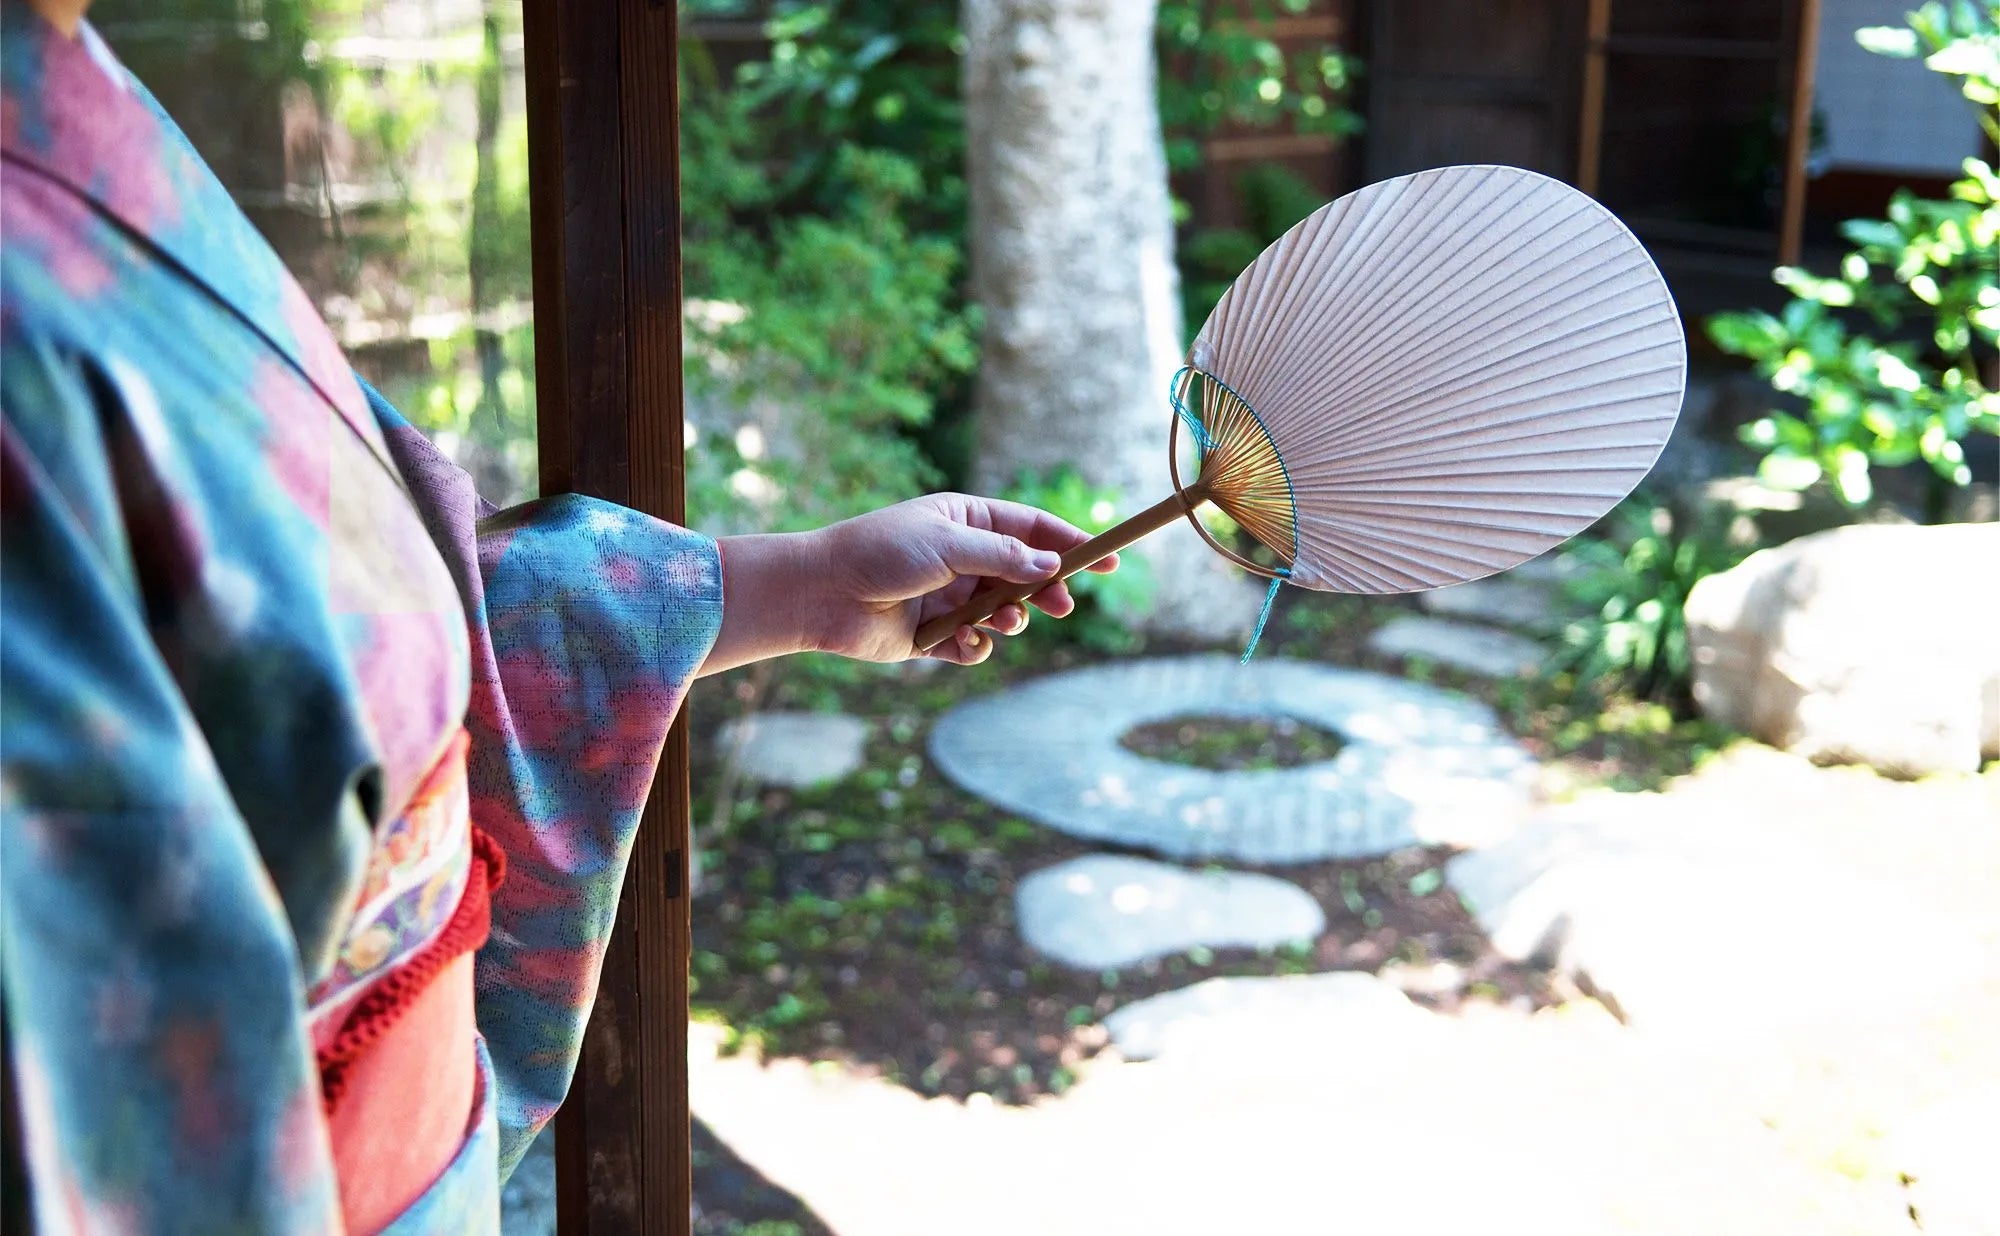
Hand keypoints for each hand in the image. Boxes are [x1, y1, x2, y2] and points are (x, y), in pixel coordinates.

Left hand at [702, 494, 1118, 673]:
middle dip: (1045, 591)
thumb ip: (1004, 558)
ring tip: (1002, 623)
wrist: (822, 594)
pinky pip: (971, 645)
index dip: (1071, 544)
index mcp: (965, 520)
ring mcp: (947, 596)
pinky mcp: (931, 635)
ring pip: (1001, 613)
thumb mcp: (949, 544)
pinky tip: (963, 644)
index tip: (1109, 560)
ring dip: (1009, 620)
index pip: (1031, 529)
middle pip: (1023, 574)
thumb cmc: (880, 554)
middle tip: (1062, 607)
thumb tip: (1052, 568)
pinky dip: (974, 648)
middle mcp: (960, 557)